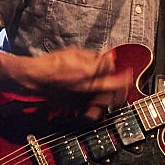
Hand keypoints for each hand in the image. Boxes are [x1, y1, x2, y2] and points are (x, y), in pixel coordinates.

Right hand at [13, 46, 131, 115]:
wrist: (36, 78)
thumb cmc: (54, 63)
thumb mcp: (76, 52)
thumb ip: (95, 57)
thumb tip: (108, 58)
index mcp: (91, 75)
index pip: (116, 78)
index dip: (126, 76)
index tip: (128, 74)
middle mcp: (89, 90)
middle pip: (115, 96)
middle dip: (122, 90)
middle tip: (123, 84)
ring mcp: (83, 100)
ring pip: (105, 105)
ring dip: (112, 99)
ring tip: (114, 94)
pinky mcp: (75, 107)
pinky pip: (91, 112)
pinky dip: (98, 108)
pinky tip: (98, 103)